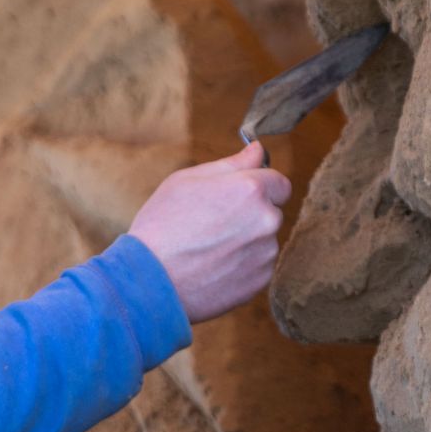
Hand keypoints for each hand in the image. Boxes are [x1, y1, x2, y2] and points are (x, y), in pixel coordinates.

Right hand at [126, 141, 290, 322]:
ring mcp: (266, 253)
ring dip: (247, 241)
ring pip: (265, 240)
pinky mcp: (261, 280)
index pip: (280, 183)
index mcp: (251, 189)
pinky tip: (214, 266)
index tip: (239, 195)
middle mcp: (267, 220)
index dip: (260, 187)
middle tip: (213, 224)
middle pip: (272, 211)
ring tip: (209, 248)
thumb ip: (230, 164)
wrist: (151, 281)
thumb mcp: (187, 181)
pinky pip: (259, 265)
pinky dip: (243, 265)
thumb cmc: (162, 225)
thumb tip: (258, 150)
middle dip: (251, 214)